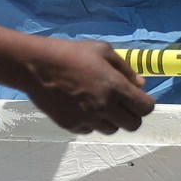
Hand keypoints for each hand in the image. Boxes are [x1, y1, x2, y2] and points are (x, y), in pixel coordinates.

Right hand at [12, 37, 154, 134]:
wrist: (35, 65)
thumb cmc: (70, 53)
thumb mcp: (102, 51)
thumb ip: (125, 69)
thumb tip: (141, 85)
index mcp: (115, 87)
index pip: (145, 108)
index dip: (144, 103)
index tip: (137, 98)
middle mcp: (105, 107)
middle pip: (133, 125)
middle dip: (131, 114)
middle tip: (120, 103)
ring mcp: (87, 119)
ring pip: (112, 130)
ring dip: (110, 119)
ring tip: (98, 103)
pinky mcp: (71, 126)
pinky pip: (90, 130)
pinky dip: (90, 121)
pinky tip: (80, 106)